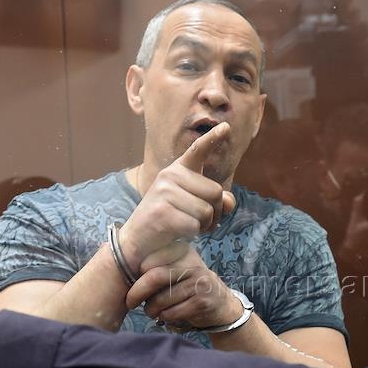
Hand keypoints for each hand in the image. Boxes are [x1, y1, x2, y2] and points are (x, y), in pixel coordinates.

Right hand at [119, 123, 236, 264]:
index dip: (212, 138)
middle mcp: (170, 175)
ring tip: (189, 227)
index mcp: (178, 170)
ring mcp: (164, 192)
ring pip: (207, 211)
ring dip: (204, 226)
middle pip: (216, 193)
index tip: (226, 128)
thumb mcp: (195, 206)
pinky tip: (179, 233)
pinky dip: (192, 234)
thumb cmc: (171, 220)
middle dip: (216, 213)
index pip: (198, 150)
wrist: (138, 239)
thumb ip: (216, 201)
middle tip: (202, 222)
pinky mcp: (161, 212)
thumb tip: (229, 202)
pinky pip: (194, 225)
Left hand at [126, 243, 241, 329]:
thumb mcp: (179, 270)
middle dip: (137, 292)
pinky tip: (166, 316)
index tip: (129, 282)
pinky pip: (173, 312)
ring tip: (151, 311)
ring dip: (151, 309)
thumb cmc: (190, 288)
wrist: (222, 304)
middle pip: (155, 277)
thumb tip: (125, 271)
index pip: (152, 258)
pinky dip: (164, 317)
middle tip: (130, 302)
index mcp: (183, 252)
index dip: (136, 272)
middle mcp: (192, 265)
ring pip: (162, 299)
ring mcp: (199, 283)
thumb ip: (159, 266)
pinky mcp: (202, 302)